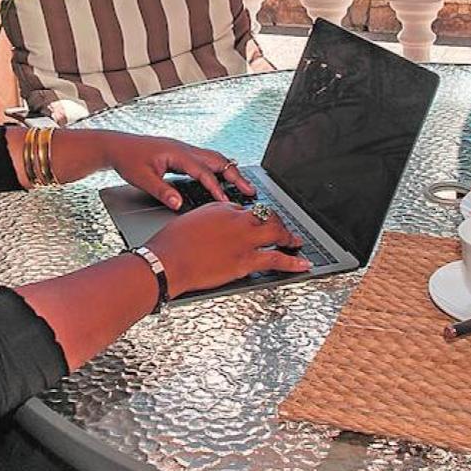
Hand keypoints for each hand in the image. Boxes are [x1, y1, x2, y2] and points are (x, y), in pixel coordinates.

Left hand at [80, 130, 255, 209]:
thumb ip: (162, 191)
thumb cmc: (128, 160)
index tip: (227, 202)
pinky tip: (223, 178)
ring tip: (244, 186)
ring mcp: (184, 150)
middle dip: (236, 176)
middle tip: (251, 191)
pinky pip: (207, 160)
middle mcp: (184, 149)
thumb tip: (178, 205)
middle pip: (218, 161)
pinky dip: (219, 169)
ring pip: (214, 158)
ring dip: (230, 171)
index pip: (204, 172)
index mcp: (177, 154)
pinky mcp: (182, 154)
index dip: (217, 189)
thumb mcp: (142, 178)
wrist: (117, 146)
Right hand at [144, 201, 309, 295]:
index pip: (244, 209)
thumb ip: (205, 222)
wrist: (167, 261)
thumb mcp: (188, 222)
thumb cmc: (170, 244)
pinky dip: (294, 262)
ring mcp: (245, 239)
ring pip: (276, 232)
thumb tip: (211, 228)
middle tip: (281, 228)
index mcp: (220, 207)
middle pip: (266, 215)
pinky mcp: (247, 260)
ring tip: (295, 241)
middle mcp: (236, 218)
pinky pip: (277, 258)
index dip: (251, 217)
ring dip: (288, 237)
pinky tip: (303, 264)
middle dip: (276, 221)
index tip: (253, 223)